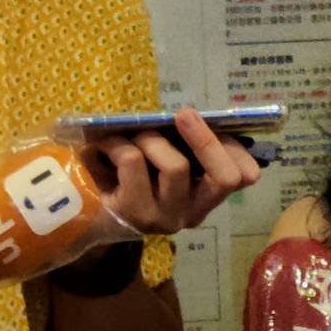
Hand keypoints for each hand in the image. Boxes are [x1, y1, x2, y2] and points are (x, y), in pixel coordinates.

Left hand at [87, 108, 260, 234]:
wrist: (86, 215)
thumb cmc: (128, 178)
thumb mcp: (161, 161)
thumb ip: (181, 146)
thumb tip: (191, 113)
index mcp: (205, 197)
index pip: (244, 177)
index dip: (237, 149)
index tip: (217, 124)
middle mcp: (193, 212)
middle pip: (225, 177)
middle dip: (206, 139)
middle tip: (184, 114)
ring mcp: (166, 217)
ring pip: (176, 166)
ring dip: (151, 139)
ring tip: (132, 136)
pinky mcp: (135, 213)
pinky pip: (134, 161)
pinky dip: (117, 143)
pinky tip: (104, 146)